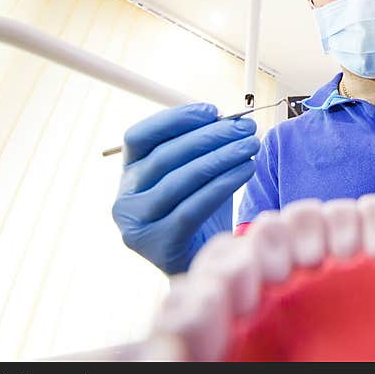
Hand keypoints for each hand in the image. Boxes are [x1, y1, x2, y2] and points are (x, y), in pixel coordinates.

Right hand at [112, 103, 259, 273]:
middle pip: (165, 156)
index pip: (140, 136)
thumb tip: (226, 120)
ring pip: (181, 180)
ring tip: (250, 145)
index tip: (212, 111)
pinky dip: (223, 184)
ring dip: (221, 157)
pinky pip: (194, 207)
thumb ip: (200, 148)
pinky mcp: (159, 245)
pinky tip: (246, 170)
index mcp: (127, 175)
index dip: (175, 120)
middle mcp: (124, 199)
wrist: (200, 262)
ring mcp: (137, 225)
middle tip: (244, 127)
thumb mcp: (194, 175)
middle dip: (210, 137)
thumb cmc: (199, 213)